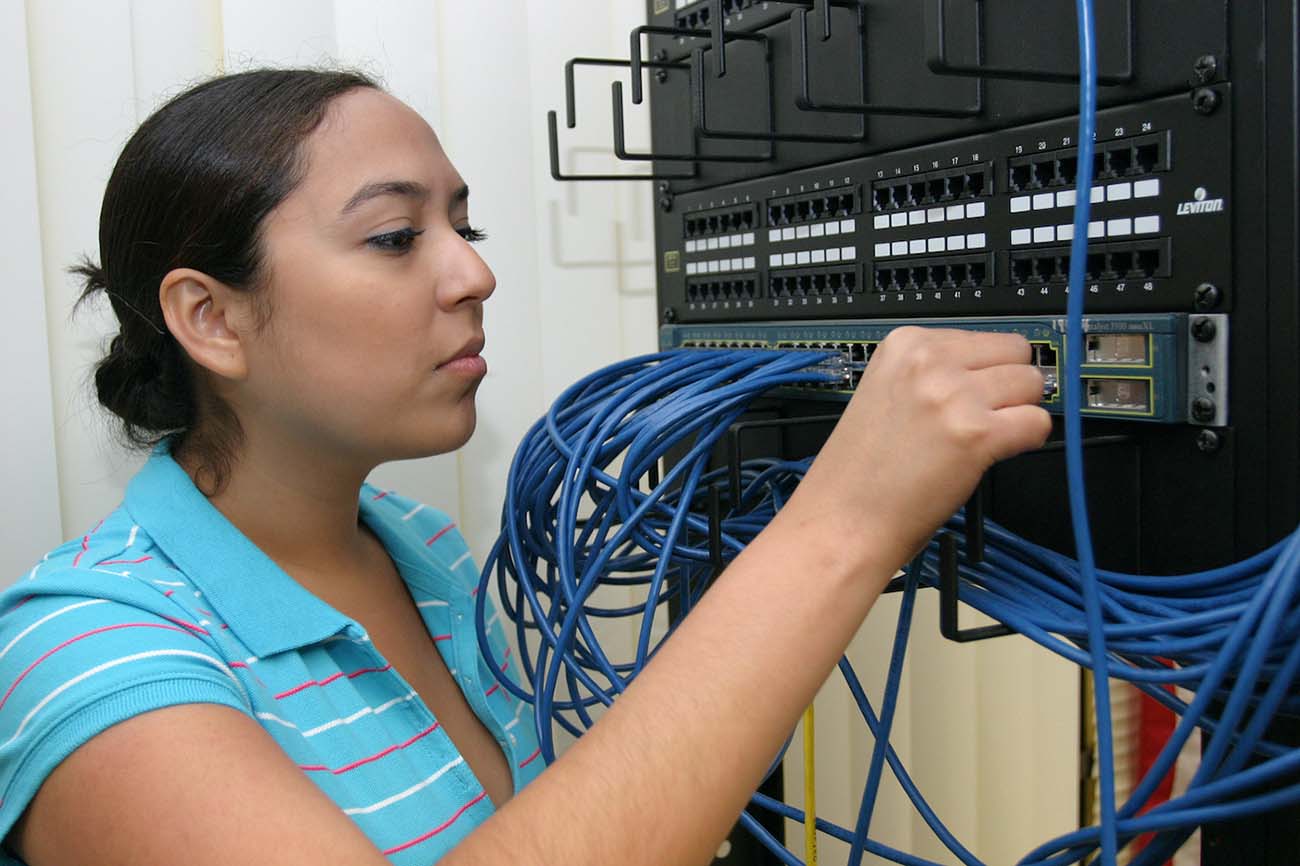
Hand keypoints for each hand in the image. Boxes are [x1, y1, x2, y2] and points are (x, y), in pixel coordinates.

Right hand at [783, 326, 1051, 574]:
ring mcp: (953, 395)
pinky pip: (1038, 423)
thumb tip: (992, 369)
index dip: (986, 370)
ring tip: (981, 438)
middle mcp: (929, 361)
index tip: (971, 393)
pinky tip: (994, 454)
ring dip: (1020, 412)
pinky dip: (1028, 440)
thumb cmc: (862, 469)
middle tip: (982, 417)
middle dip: (1011, 385)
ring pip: (1032, 384)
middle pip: (1016, 353)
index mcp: (905, 344)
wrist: (845, 518)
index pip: (985, 336)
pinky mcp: (976, 434)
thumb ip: (936, 372)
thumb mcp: (888, 391)